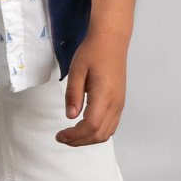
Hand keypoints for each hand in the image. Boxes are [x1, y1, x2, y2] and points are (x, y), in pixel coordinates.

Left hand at [55, 30, 128, 145]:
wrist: (111, 39)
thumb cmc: (93, 51)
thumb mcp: (77, 69)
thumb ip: (73, 94)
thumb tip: (70, 116)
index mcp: (104, 95)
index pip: (91, 126)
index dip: (75, 135)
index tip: (60, 135)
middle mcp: (116, 102)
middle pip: (99, 134)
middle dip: (80, 141)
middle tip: (62, 138)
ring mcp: (120, 103)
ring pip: (107, 132)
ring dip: (89, 138)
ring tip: (71, 135)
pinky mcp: (120, 101)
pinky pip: (111, 124)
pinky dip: (97, 132)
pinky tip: (84, 127)